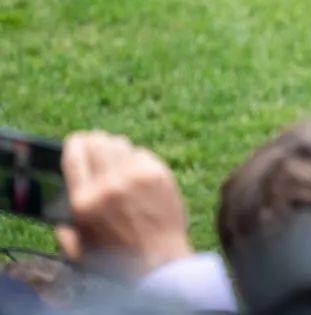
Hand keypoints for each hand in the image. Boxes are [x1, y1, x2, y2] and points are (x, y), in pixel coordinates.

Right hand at [55, 131, 192, 279]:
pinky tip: (136, 171)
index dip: (74, 143)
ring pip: (121, 143)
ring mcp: (135, 176)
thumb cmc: (117, 259)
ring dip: (116, 148)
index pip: (74, 155)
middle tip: (97, 145)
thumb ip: (65, 230)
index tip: (76, 142)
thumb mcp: (79, 250)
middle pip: (97, 142)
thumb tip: (61, 218)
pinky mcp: (158, 174)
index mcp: (84, 200)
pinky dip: (136, 159)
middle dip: (95, 141)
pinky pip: (142, 153)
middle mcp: (108, 183)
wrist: (158, 261)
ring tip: (116, 158)